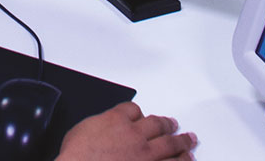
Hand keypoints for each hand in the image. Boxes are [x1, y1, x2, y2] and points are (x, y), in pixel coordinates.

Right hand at [56, 102, 195, 159]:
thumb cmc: (75, 158)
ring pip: (171, 146)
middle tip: (176, 125)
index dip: (139, 113)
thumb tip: (101, 128)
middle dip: (169, 125)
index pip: (133, 110)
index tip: (144, 116)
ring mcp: (146, 156)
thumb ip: (97, 126)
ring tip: (189, 143)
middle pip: (158, 125)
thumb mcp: (80, 131)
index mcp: (116, 121)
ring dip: (182, 145)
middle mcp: (135, 136)